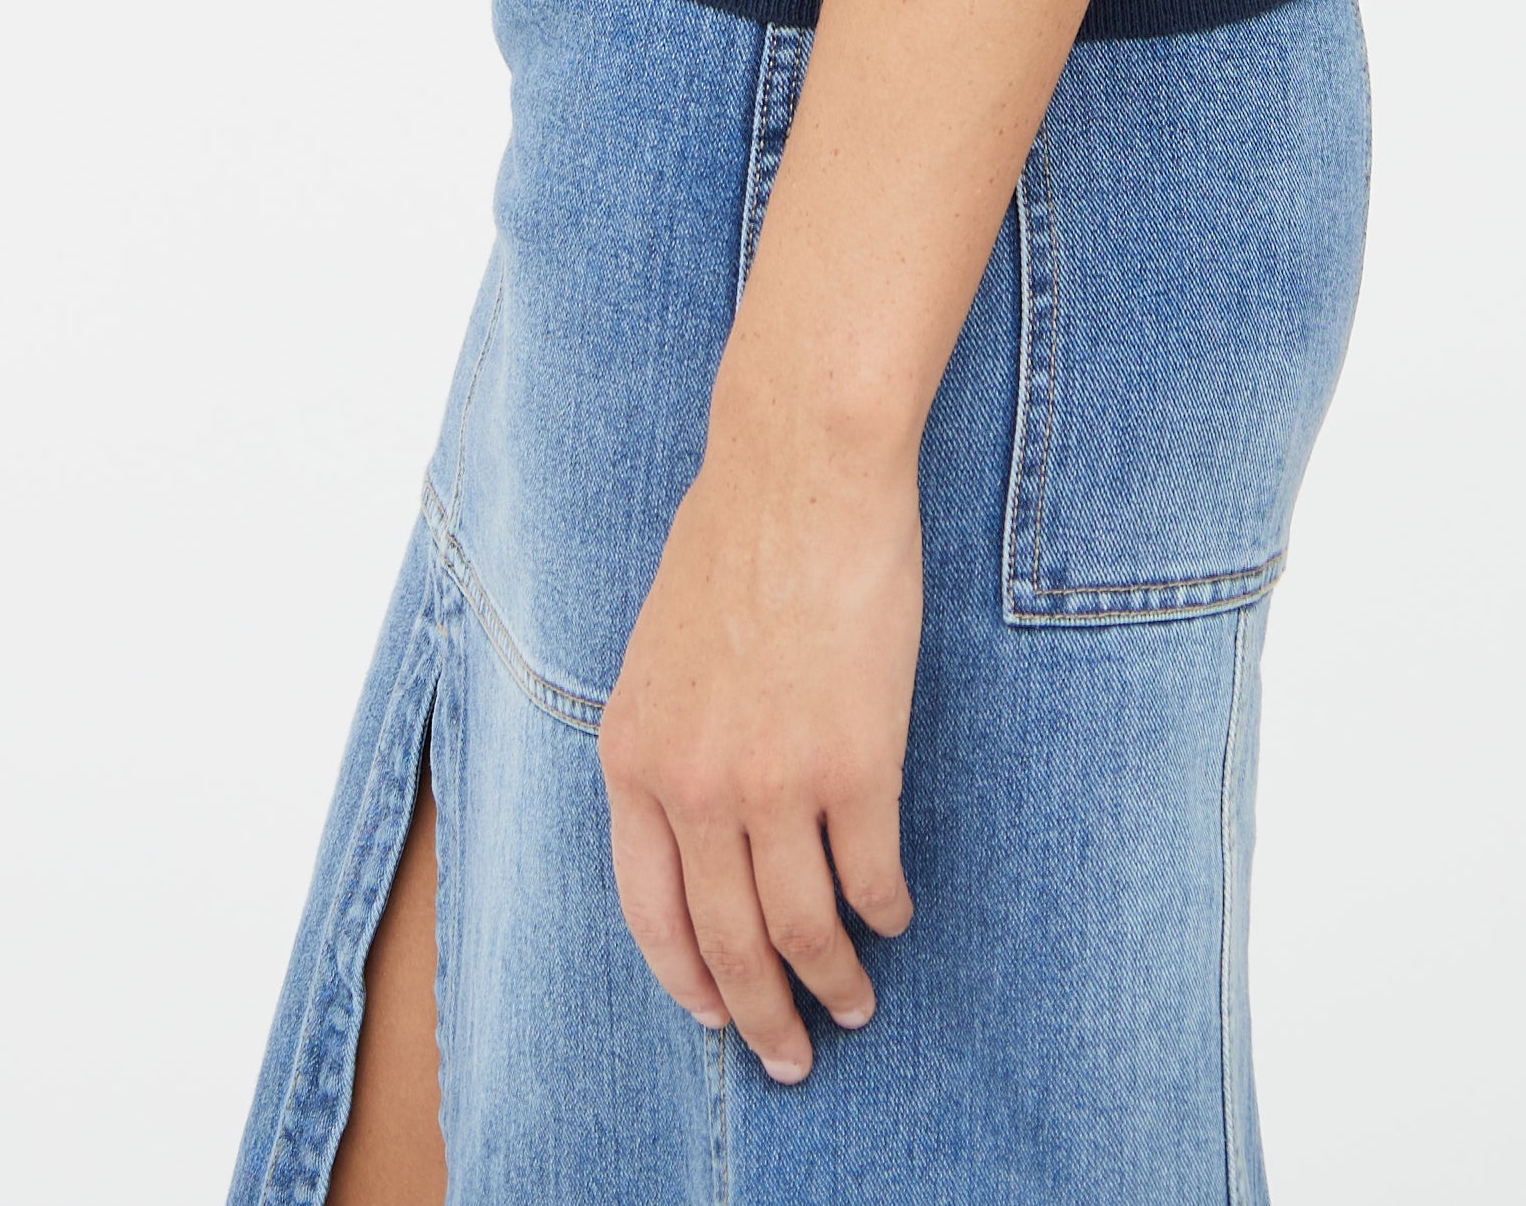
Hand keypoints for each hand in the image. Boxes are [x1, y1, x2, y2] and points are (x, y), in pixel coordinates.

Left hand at [598, 382, 920, 1082]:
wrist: (801, 471)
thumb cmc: (736, 540)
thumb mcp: (659, 654)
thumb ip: (669, 744)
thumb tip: (697, 827)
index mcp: (634, 758)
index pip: (650, 914)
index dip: (687, 980)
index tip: (717, 1016)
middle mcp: (692, 788)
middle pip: (726, 943)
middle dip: (760, 1016)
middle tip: (790, 1054)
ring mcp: (774, 782)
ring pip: (800, 930)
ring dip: (831, 983)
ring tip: (854, 1003)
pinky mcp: (855, 764)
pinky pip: (870, 874)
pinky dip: (883, 911)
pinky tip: (891, 917)